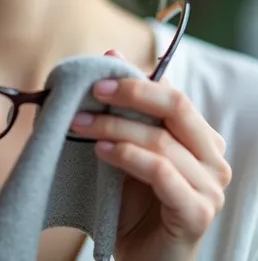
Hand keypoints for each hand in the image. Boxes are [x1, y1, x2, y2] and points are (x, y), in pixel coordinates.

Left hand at [70, 51, 231, 260]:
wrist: (142, 258)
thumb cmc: (136, 202)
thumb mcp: (127, 147)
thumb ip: (125, 105)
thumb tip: (111, 54)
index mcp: (201, 137)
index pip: (172, 95)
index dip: (135, 81)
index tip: (96, 77)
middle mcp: (213, 158)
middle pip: (176, 108)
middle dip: (130, 94)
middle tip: (91, 92)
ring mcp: (210, 187)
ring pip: (161, 140)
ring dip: (116, 127)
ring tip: (82, 124)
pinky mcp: (197, 213)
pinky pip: (161, 173)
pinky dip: (128, 156)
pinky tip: (102, 150)